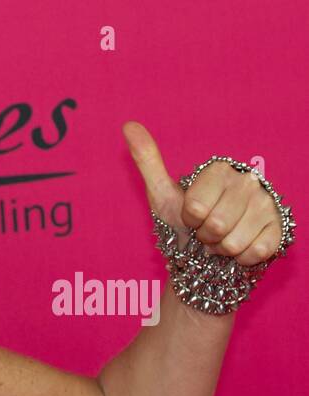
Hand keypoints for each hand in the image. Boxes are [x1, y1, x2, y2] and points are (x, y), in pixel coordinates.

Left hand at [123, 120, 283, 266]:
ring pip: (234, 242)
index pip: (195, 208)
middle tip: (207, 231)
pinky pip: (255, 252)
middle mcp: (248, 182)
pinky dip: (242, 258)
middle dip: (205, 237)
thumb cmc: (184, 222)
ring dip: (222, 249)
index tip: (191, 216)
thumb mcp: (162, 194)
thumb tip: (128, 125)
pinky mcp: (279, 229)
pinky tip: (241, 247)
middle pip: (216, 225)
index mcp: (221, 171)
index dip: (189, 219)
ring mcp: (267, 205)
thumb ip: (147, 160)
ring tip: (222, 238)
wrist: (207, 253)